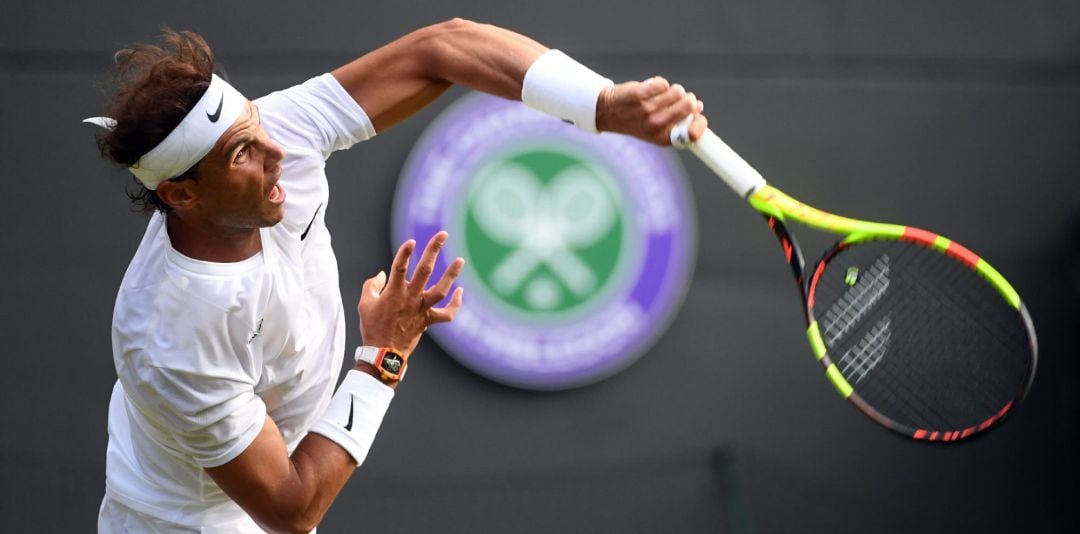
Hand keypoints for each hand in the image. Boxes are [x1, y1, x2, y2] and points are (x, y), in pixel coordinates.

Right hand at [358, 231, 464, 355]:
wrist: (383, 354)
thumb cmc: (372, 328)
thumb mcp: (365, 304)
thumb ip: (372, 285)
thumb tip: (382, 274)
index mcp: (393, 292)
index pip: (399, 267)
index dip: (405, 253)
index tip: (412, 241)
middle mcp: (410, 298)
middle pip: (425, 270)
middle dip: (434, 250)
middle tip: (443, 235)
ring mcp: (421, 309)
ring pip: (440, 290)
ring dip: (452, 274)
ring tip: (461, 260)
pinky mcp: (428, 320)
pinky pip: (447, 314)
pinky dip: (456, 304)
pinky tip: (460, 291)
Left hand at [595, 77, 707, 145]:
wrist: (608, 112)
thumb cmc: (638, 120)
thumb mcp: (658, 128)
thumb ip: (679, 120)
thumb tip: (698, 107)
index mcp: (664, 138)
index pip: (693, 134)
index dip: (700, 122)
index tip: (697, 113)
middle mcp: (656, 126)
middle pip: (689, 105)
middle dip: (687, 99)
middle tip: (678, 99)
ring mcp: (647, 110)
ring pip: (677, 92)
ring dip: (673, 90)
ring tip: (663, 93)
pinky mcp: (639, 95)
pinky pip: (662, 83)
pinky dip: (659, 83)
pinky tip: (651, 88)